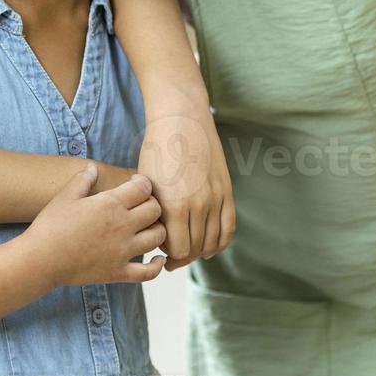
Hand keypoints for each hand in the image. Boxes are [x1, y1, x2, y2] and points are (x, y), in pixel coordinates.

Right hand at [22, 167, 165, 287]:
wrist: (39, 260)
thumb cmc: (50, 225)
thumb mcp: (65, 196)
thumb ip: (83, 179)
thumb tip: (93, 167)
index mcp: (110, 204)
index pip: (144, 188)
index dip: (144, 184)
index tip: (136, 185)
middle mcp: (122, 226)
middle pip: (156, 210)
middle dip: (153, 204)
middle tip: (143, 205)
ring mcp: (122, 251)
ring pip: (158, 237)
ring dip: (158, 230)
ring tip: (148, 228)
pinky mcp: (118, 272)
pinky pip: (148, 272)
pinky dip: (157, 266)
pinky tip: (157, 259)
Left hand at [137, 112, 234, 270]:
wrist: (182, 120)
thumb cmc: (157, 150)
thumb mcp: (147, 184)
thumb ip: (153, 214)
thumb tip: (155, 238)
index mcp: (173, 205)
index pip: (177, 250)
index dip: (167, 252)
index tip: (159, 246)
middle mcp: (198, 205)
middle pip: (194, 248)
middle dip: (182, 254)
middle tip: (172, 252)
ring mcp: (215, 198)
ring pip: (212, 242)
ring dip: (200, 250)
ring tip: (188, 248)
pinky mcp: (227, 191)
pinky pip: (228, 229)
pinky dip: (219, 243)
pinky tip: (208, 247)